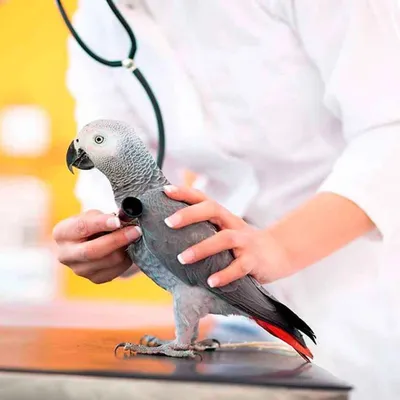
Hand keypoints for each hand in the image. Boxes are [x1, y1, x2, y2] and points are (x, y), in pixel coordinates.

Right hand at [52, 209, 141, 283]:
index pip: (81, 228)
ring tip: (133, 237)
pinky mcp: (94, 279)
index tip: (118, 221)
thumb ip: (106, 217)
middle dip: (117, 239)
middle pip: (92, 251)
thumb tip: (124, 219)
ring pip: (108, 261)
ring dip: (125, 248)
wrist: (94, 242)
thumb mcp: (95, 215)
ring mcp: (79, 270)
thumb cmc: (94, 225)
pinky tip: (127, 249)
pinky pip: (116, 271)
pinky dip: (126, 259)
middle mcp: (65, 255)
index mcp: (62, 233)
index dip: (101, 224)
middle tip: (136, 231)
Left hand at [163, 185, 290, 287]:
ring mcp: (246, 242)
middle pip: (213, 210)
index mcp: (224, 217)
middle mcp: (234, 225)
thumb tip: (169, 237)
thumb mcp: (225, 231)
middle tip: (168, 222)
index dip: (185, 193)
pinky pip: (239, 267)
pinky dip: (225, 275)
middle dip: (190, 214)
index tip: (165, 191)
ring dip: (202, 248)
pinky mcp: (255, 261)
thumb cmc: (243, 244)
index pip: (204, 199)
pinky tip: (211, 282)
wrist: (279, 253)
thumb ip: (204, 230)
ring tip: (182, 259)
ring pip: (225, 239)